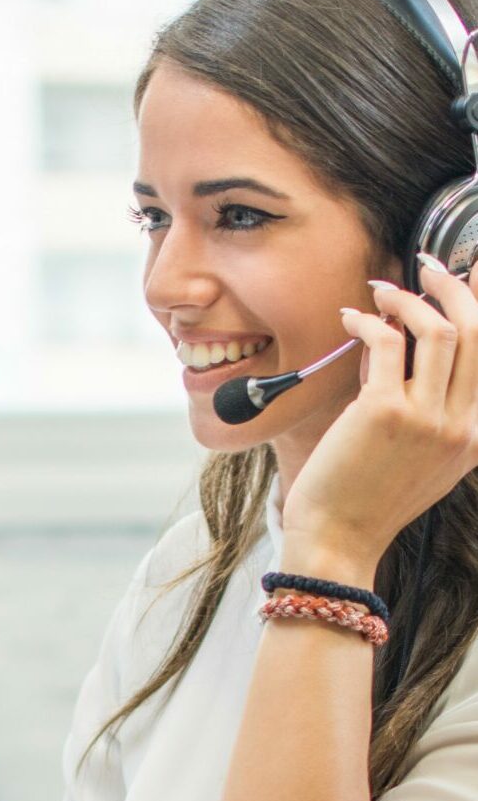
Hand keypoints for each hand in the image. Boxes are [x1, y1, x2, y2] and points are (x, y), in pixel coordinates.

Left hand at [282, 261, 477, 582]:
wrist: (337, 535)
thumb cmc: (364, 494)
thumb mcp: (414, 454)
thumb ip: (416, 401)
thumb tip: (394, 341)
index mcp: (474, 435)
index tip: (473, 271)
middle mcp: (461, 425)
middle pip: (475, 333)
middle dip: (453, 287)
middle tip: (427, 265)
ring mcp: (427, 418)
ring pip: (437, 331)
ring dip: (408, 299)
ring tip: (381, 291)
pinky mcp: (384, 411)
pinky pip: (387, 343)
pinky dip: (367, 321)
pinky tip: (350, 318)